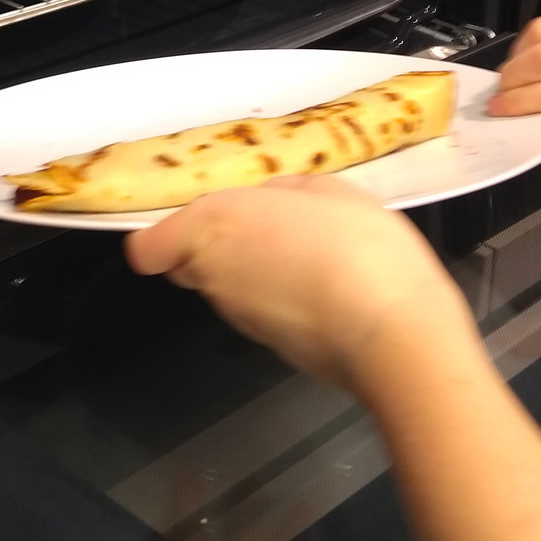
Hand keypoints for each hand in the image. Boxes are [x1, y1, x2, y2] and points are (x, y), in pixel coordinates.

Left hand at [124, 176, 471, 392]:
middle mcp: (215, 276)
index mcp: (214, 226)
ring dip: (253, 272)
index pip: (149, 248)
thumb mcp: (330, 191)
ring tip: (308, 254)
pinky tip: (326, 288)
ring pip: (227, 290)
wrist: (391, 333)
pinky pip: (262, 314)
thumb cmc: (357, 247)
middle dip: (213, 248)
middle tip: (264, 228)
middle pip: (188, 266)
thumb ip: (287, 193)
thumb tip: (274, 201)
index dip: (163, 237)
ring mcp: (241, 319)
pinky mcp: (271, 349)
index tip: (190, 225)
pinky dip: (282, 301)